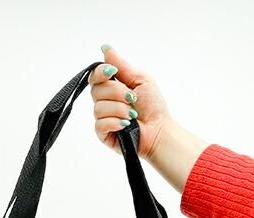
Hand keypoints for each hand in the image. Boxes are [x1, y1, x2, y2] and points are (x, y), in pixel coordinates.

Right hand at [88, 44, 170, 160]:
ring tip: (133, 115)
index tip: (112, 72)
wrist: (159, 130)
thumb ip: (121, 65)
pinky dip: (115, 122)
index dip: (100, 72)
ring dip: (119, 109)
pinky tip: (126, 125)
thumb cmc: (153, 106)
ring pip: (98, 107)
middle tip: (132, 98)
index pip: (94, 76)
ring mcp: (102, 118)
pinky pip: (100, 124)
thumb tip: (105, 48)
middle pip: (96, 90)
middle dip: (117, 93)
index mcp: (111, 87)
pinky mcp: (103, 133)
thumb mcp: (140, 79)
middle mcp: (104, 101)